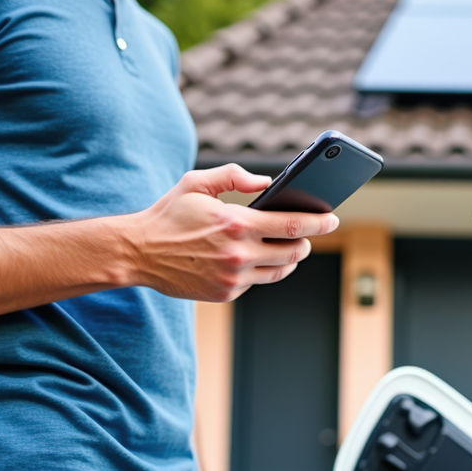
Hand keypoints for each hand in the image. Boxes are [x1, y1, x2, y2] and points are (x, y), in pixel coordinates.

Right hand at [129, 163, 338, 301]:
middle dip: (305, 241)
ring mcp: (233, 277)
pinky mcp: (226, 293)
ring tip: (288, 246)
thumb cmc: (169, 214)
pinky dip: (262, 269)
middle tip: (307, 233)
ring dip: (289, 258)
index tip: (332, 218)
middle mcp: (238, 254)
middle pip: (293, 252)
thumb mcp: (197, 183)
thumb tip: (268, 182)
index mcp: (235, 224)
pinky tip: (258, 258)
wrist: (139, 253)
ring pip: (280, 271)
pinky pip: (257, 282)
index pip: (292, 225)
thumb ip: (234, 176)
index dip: (319, 222)